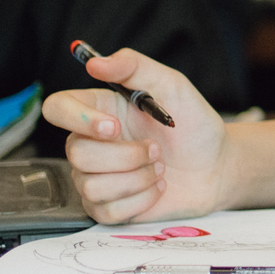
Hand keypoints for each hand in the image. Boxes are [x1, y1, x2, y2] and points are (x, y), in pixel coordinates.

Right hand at [42, 46, 229, 223]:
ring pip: (91, 185)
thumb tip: (94, 62)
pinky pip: (107, 210)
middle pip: (76, 153)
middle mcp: (91, 143)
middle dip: (125, 155)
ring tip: (159, 168)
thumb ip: (134, 66)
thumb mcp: (171, 84)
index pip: (57, 108)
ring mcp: (96, 177)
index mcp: (99, 109)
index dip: (77, 119)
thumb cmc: (193, 124)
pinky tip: (157, 187)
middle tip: (156, 149)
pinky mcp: (108, 207)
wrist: (217, 166)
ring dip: (136, 178)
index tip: (114, 127)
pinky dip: (141, 200)